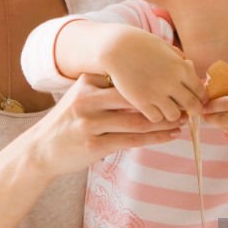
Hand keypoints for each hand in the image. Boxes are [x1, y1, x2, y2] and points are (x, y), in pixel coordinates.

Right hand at [27, 74, 183, 175]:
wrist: (41, 150)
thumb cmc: (67, 122)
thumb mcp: (80, 96)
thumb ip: (104, 86)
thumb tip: (142, 76)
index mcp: (86, 83)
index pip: (127, 78)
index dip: (154, 78)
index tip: (178, 77)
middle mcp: (87, 101)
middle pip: (135, 98)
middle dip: (163, 99)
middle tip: (186, 99)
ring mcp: (90, 124)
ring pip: (137, 121)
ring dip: (164, 121)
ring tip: (183, 119)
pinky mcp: (94, 145)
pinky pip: (132, 141)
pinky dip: (155, 138)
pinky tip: (171, 135)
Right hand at [101, 27, 205, 122]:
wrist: (116, 47)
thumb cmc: (140, 44)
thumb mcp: (164, 47)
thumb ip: (178, 59)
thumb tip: (190, 68)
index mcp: (181, 67)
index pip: (200, 90)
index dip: (201, 98)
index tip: (197, 100)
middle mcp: (172, 82)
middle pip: (192, 105)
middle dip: (193, 110)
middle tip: (189, 111)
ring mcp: (156, 93)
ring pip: (174, 115)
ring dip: (172, 113)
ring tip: (167, 109)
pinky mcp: (141, 101)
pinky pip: (156, 117)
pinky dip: (156, 115)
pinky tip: (152, 109)